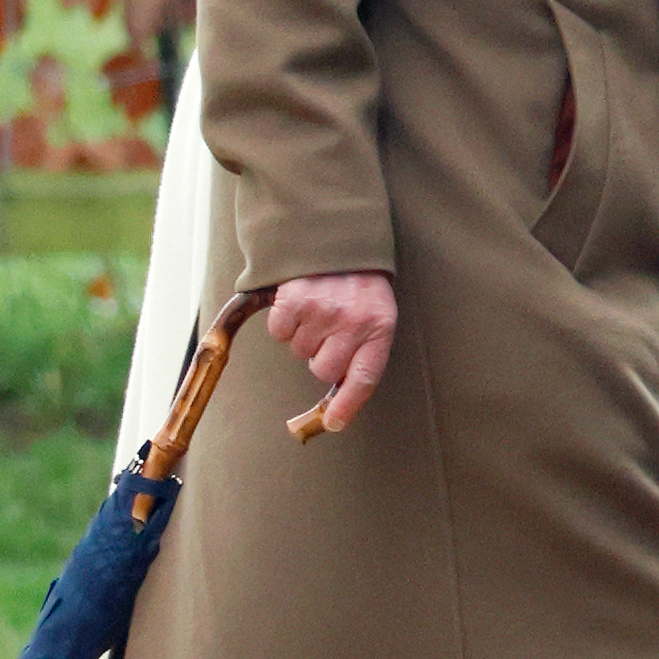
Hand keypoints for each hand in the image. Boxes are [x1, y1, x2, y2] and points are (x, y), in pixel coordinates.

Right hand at [267, 271, 397, 433]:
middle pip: (322, 370)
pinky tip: (300, 302)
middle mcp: (352, 322)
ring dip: (304, 336)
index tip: (332, 423)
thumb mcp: (376, 314)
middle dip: (321, 358)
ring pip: (299, 351)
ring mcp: (322, 311)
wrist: (339, 235)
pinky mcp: (294, 300)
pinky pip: (279, 332)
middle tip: (328, 331)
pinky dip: (284, 322)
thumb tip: (337, 402)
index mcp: (379, 328)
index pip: (363, 379)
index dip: (347, 406)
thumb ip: (363, 352)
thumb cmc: (360, 284)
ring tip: (318, 308)